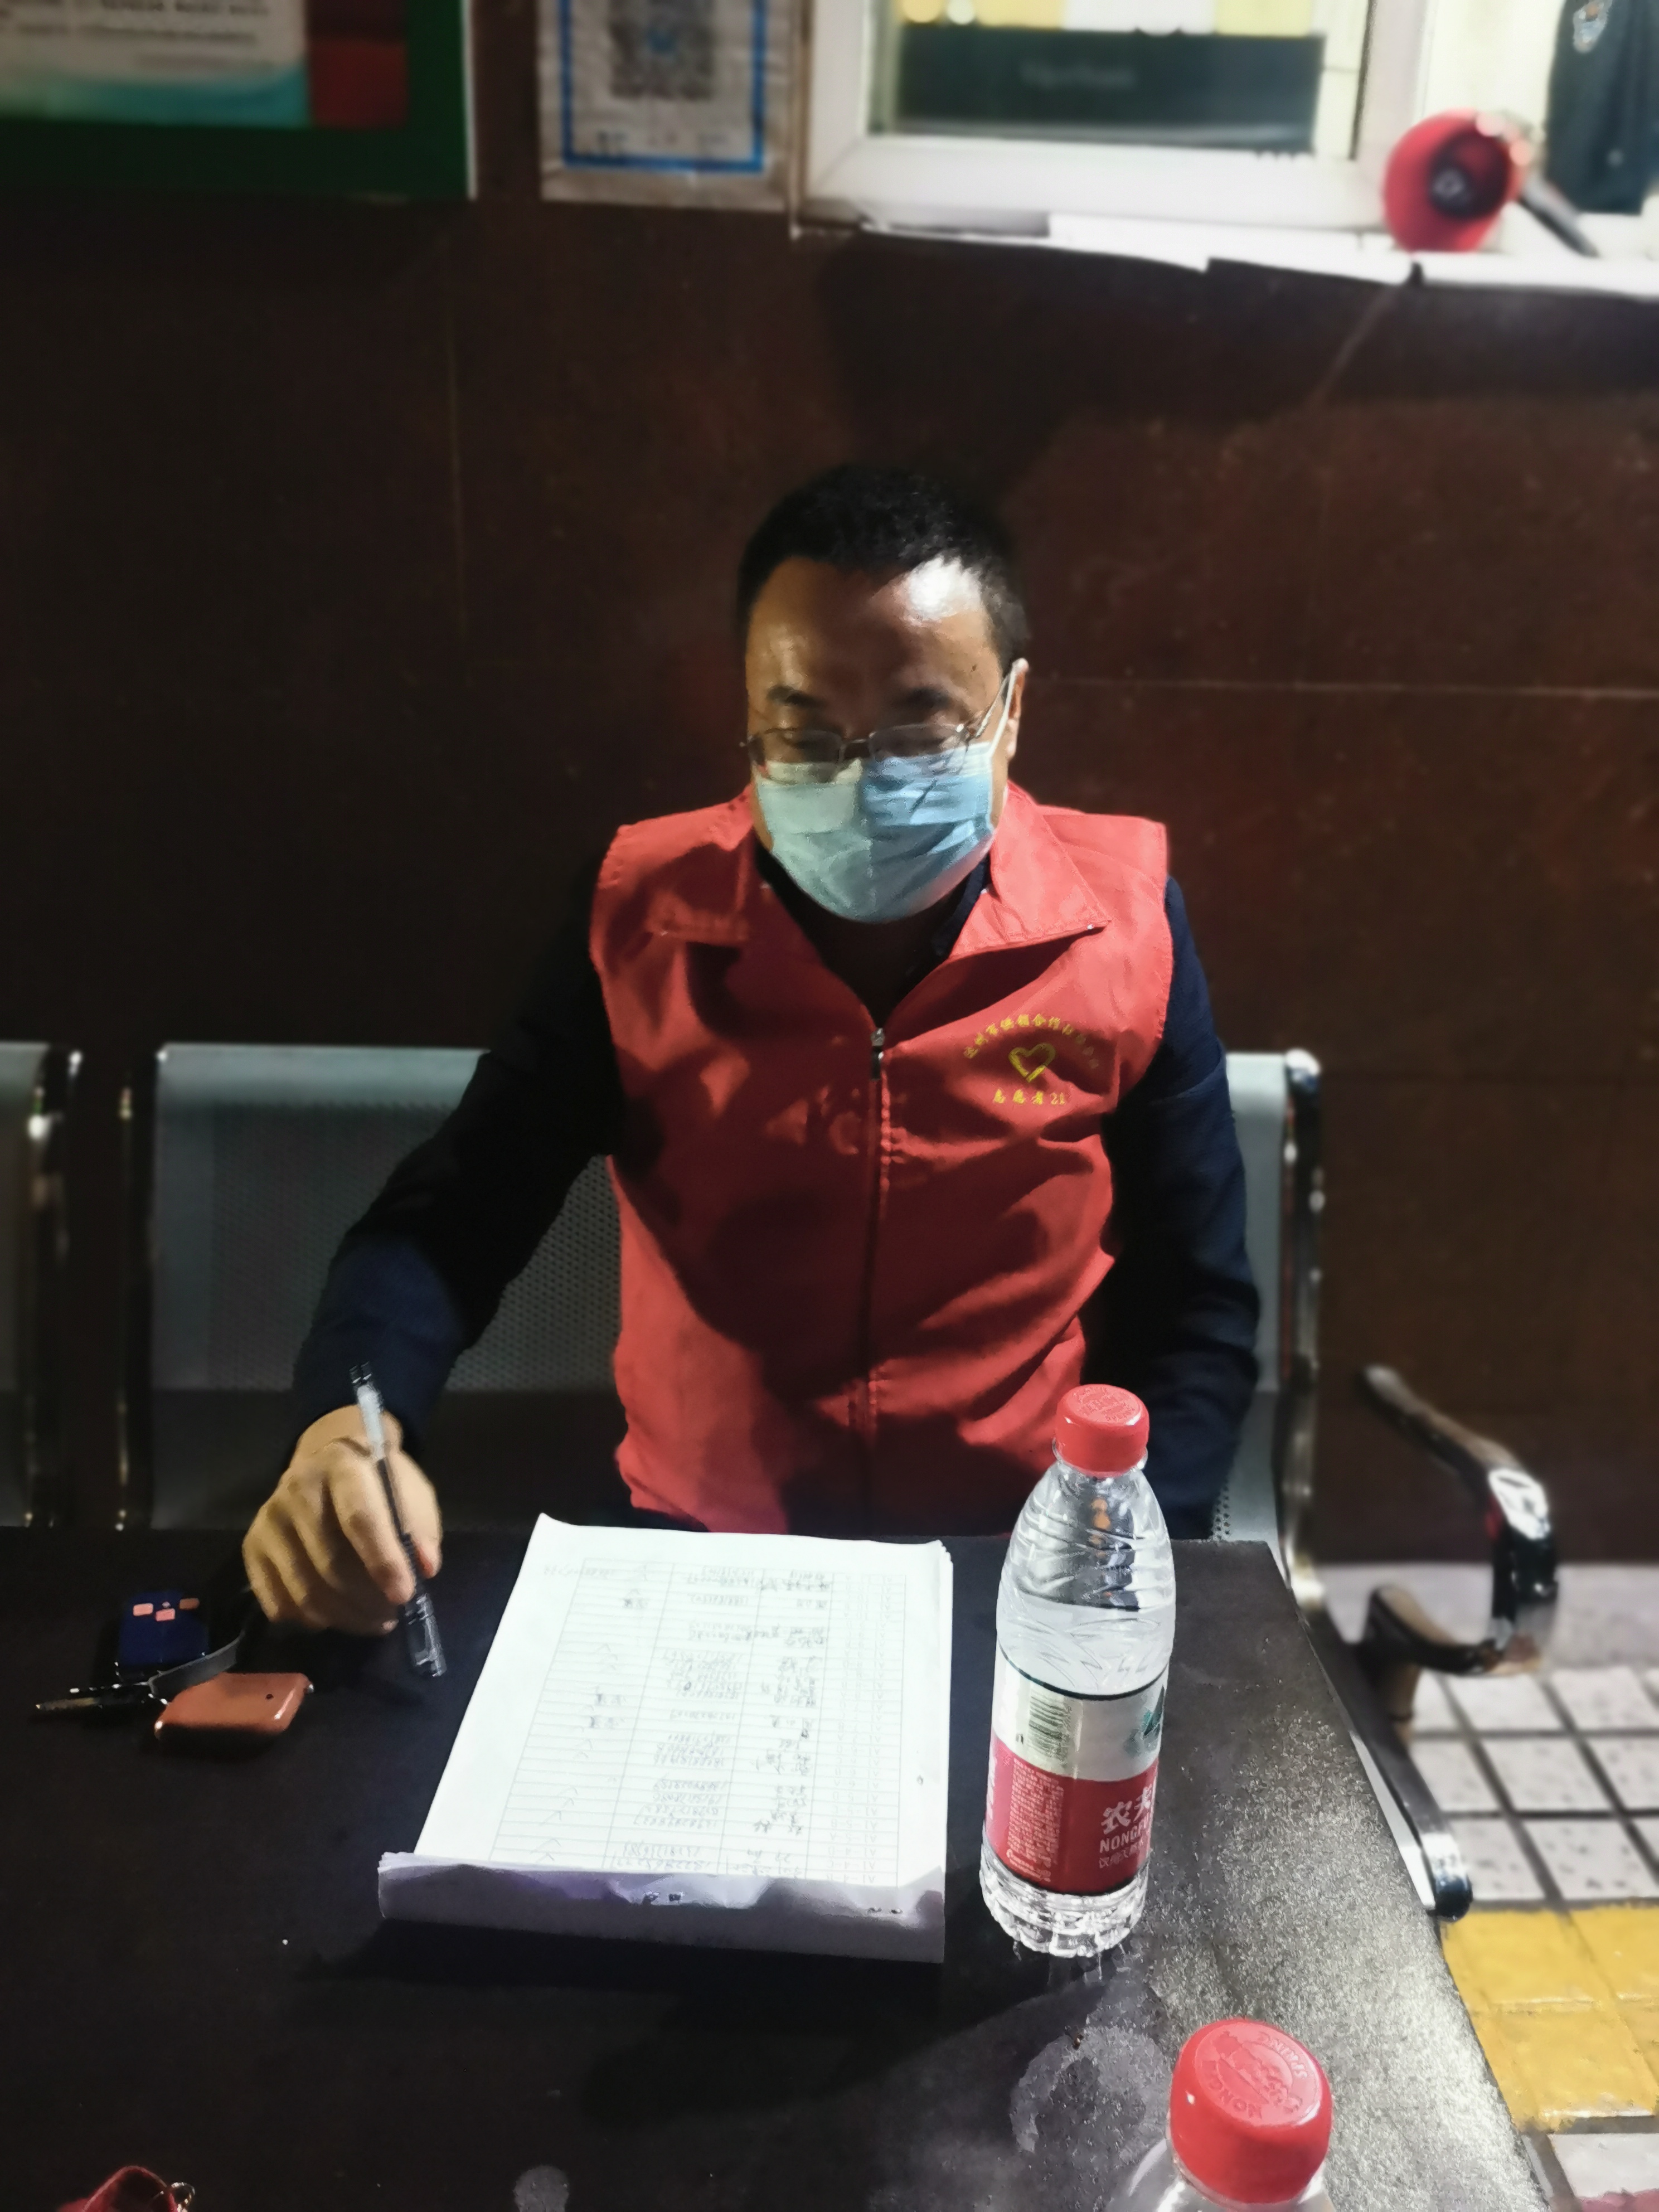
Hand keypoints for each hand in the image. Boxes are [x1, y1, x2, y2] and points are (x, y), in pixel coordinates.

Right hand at [243, 1405, 442, 1632]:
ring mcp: (270, 1519)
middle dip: (366, 1600)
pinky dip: (310, 1620)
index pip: (359, 1518)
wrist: (327, 1463)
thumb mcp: (410, 1493)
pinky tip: (335, 1615)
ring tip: (372, 1621)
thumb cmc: (378, 1483)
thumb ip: (420, 1528)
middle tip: (392, 1616)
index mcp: (343, 1467)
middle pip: (329, 1562)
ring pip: (303, 1590)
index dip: (383, 1560)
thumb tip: (424, 1569)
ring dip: (343, 1617)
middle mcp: (298, 1489)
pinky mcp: (251, 1547)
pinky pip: (277, 1603)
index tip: (405, 1595)